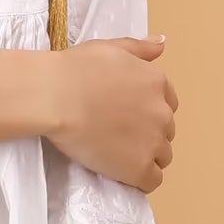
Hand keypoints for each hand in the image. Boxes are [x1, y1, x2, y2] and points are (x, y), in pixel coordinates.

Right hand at [41, 37, 176, 192]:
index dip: (147, 111)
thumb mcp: (111, 48)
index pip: (167, 104)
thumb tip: (162, 43)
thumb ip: (140, 48)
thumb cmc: (77, 69)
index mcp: (157, 83)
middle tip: (116, 134)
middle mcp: (163, 112)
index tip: (126, 115)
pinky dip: (139, 179)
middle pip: (165, 131)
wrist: (56, 97)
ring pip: (161, 156)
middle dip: (146, 133)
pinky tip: (120, 172)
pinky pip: (152, 181)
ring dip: (144, 156)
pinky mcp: (140, 168)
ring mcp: (153, 142)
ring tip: (116, 154)